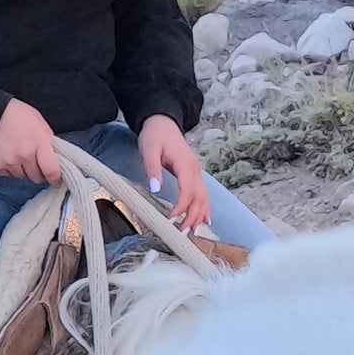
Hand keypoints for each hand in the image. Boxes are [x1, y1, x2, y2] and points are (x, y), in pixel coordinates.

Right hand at [0, 99, 61, 184]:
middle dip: (36, 170)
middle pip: (36, 177)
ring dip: (21, 168)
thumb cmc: (16, 115)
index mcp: (39, 141)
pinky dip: (8, 167)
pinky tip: (6, 153)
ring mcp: (9, 161)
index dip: (54, 177)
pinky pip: (7, 175)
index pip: (52, 171)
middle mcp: (24, 154)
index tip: (54, 177)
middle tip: (31, 156)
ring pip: (21, 176)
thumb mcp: (39, 123)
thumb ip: (49, 142)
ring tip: (16, 151)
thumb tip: (56, 160)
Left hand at [138, 115, 210, 230]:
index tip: (171, 219)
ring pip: (204, 197)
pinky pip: (203, 194)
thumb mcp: (149, 150)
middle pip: (199, 197)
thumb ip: (153, 169)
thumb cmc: (155, 135)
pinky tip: (204, 220)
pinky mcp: (194, 174)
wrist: (163, 122)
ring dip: (200, 215)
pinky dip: (204, 208)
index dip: (181, 207)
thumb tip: (155, 190)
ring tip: (193, 231)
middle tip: (182, 232)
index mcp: (185, 164)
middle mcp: (195, 170)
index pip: (187, 191)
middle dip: (192, 216)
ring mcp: (196, 172)